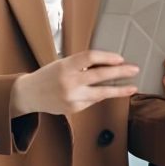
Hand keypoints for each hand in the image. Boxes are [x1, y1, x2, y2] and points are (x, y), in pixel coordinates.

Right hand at [13, 50, 140, 115]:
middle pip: (100, 75)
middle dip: (120, 72)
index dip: (107, 57)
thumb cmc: (48, 76)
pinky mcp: (74, 108)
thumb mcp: (62, 64)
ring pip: (101, 93)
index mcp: (65, 66)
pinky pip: (92, 101)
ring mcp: (72, 97)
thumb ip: (81, 65)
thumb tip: (108, 65)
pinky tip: (104, 92)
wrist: (29, 94)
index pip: (90, 57)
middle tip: (134, 70)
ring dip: (119, 90)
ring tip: (133, 88)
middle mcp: (69, 82)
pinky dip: (99, 95)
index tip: (120, 58)